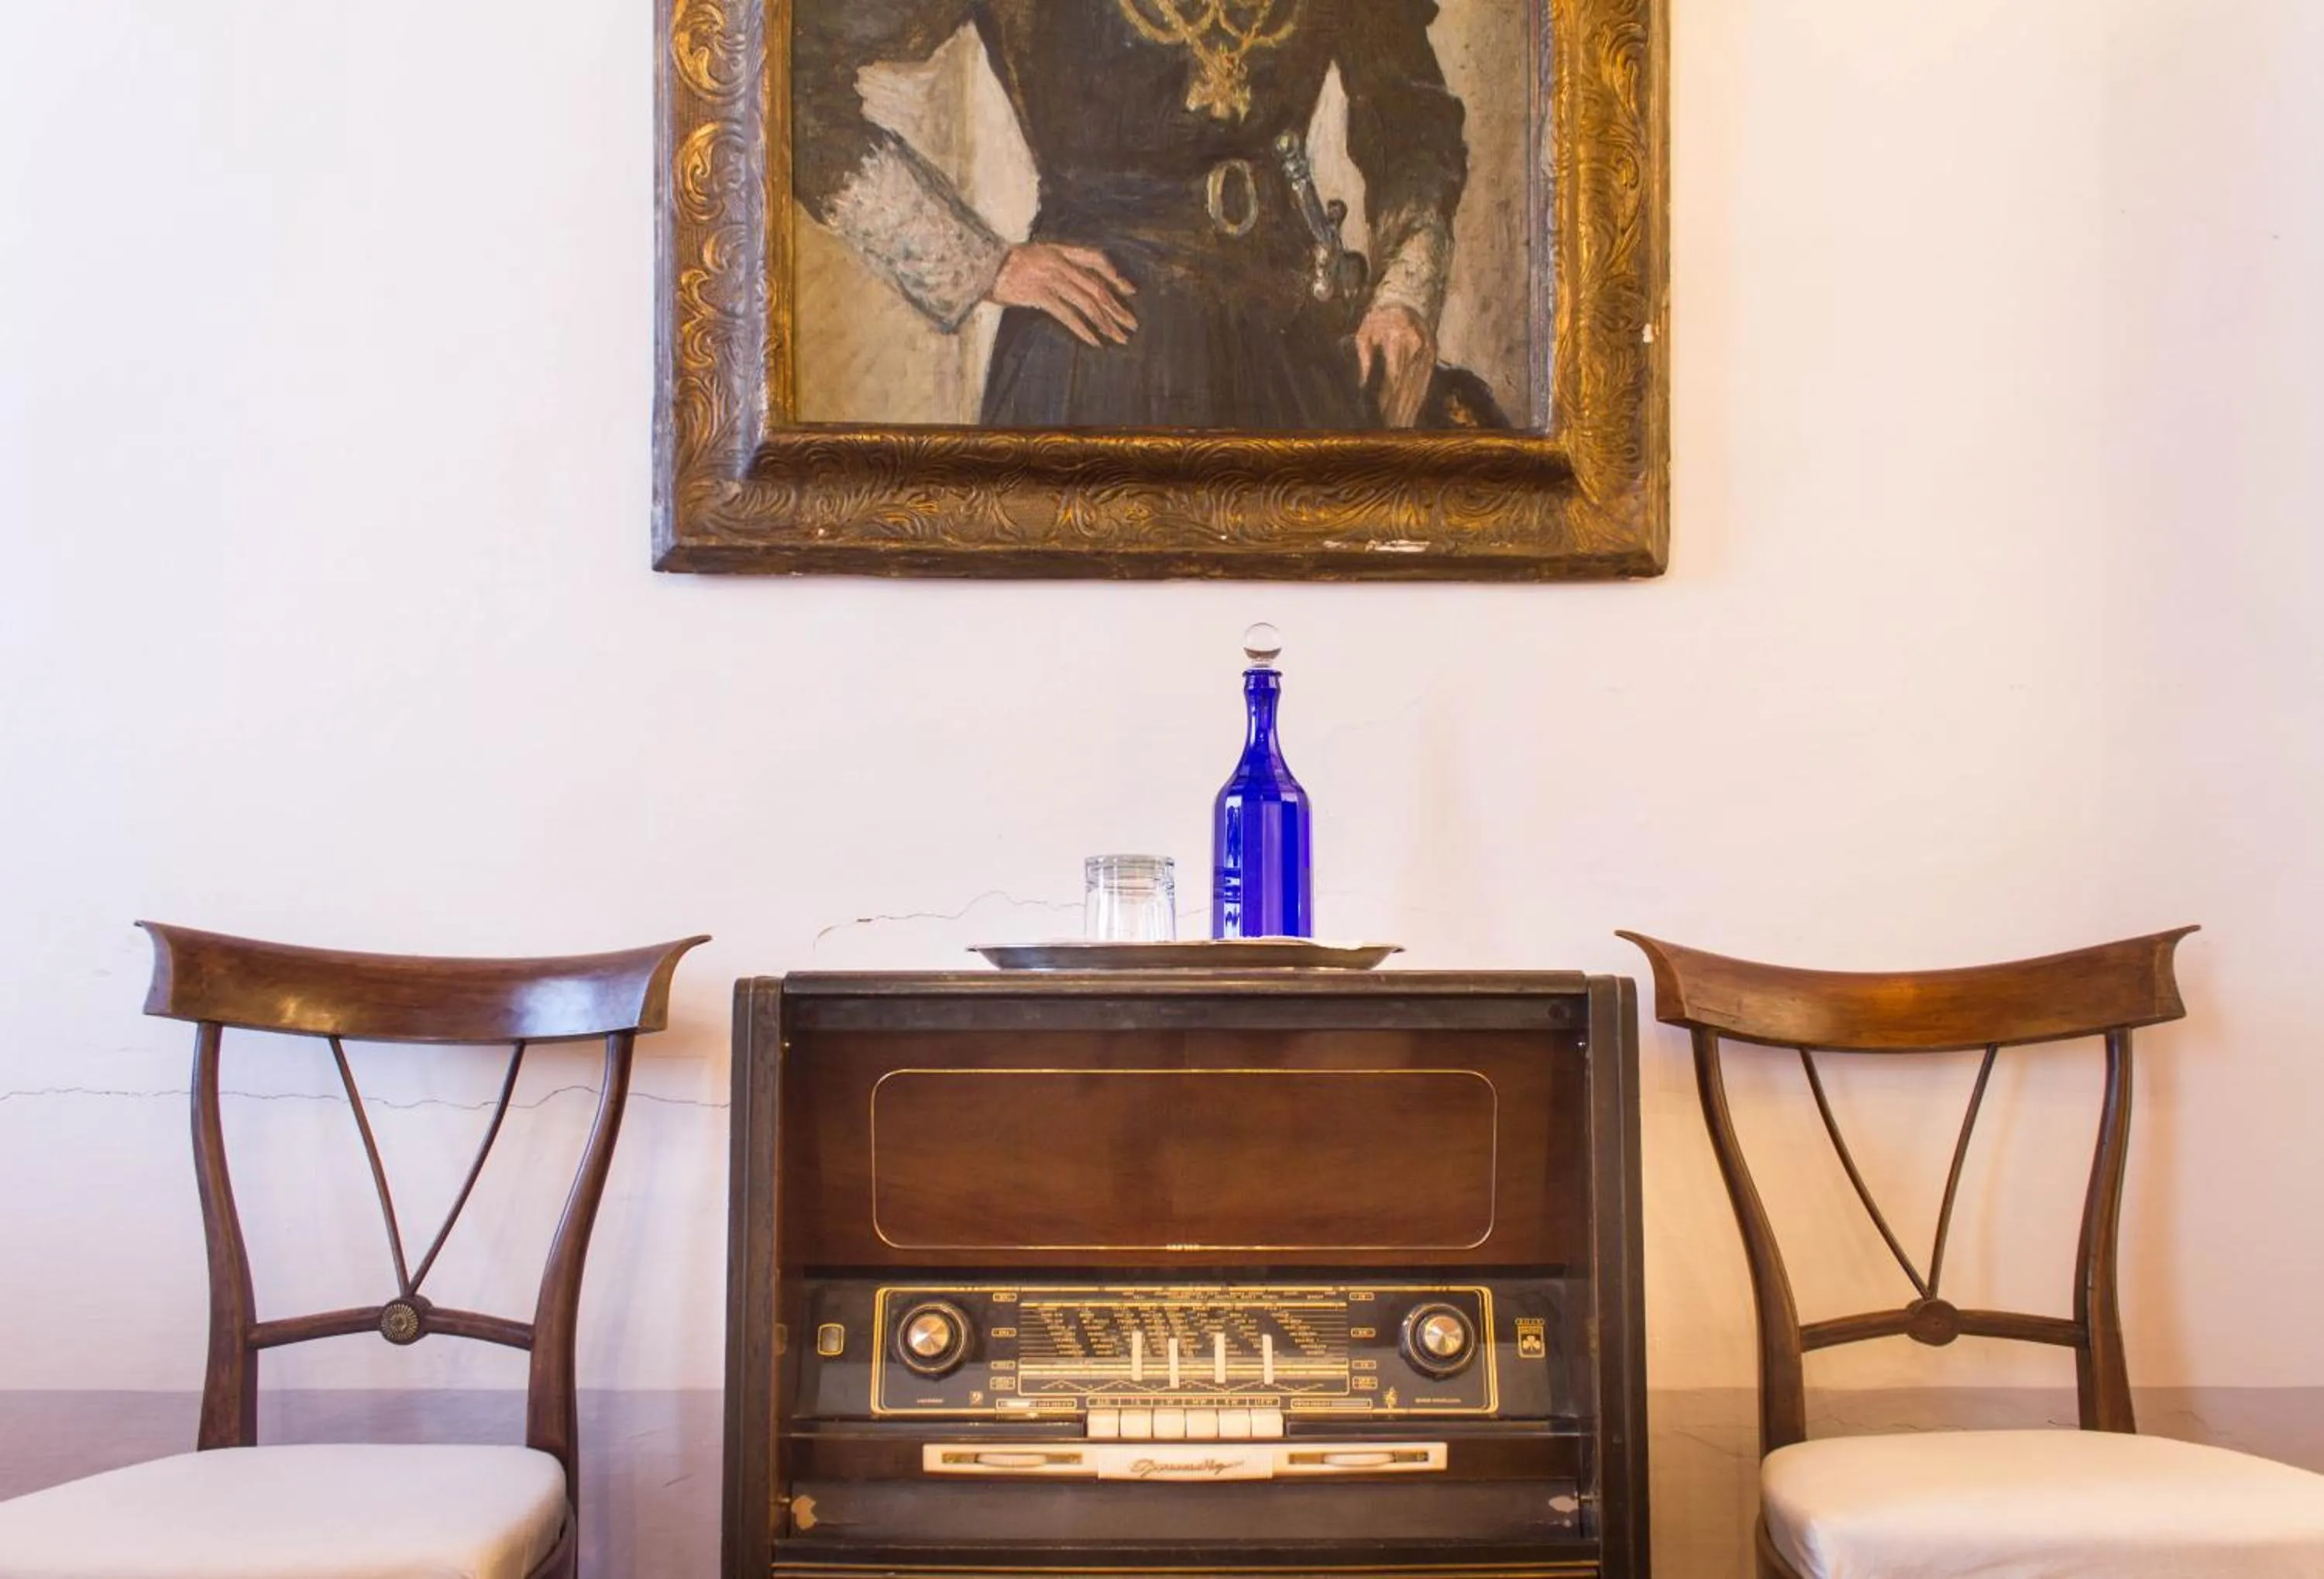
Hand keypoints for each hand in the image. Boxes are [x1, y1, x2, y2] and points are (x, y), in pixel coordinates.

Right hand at [988, 244, 1137, 347]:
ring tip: (1118, 337)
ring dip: (1106, 322)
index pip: (1096, 259)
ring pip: (1087, 303)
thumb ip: (1056, 263)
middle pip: (1097, 286)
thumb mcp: (1035, 254)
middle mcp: (1059, 262)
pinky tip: (1095, 341)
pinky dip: (1083, 329)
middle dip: (1117, 307)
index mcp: (1059, 250)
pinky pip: (1067, 315)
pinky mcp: (1039, 295)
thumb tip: (1076, 282)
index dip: (1115, 276)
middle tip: (1131, 323)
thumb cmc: (1003, 263)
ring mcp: (1050, 278)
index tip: (1130, 291)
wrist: (978, 264)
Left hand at [1355, 302, 1434, 428]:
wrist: (1406, 299)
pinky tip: (1414, 413)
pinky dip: (1420, 398)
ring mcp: (1426, 353)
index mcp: (1397, 340)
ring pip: (1418, 385)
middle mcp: (1415, 347)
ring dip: (1411, 408)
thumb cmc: (1378, 318)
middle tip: (1391, 430)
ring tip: (1402, 427)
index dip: (1387, 399)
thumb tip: (1364, 384)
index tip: (1380, 417)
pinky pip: (1426, 381)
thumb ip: (1365, 358)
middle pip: (1407, 385)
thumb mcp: (1364, 333)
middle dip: (1399, 409)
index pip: (1392, 377)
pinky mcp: (1432, 356)